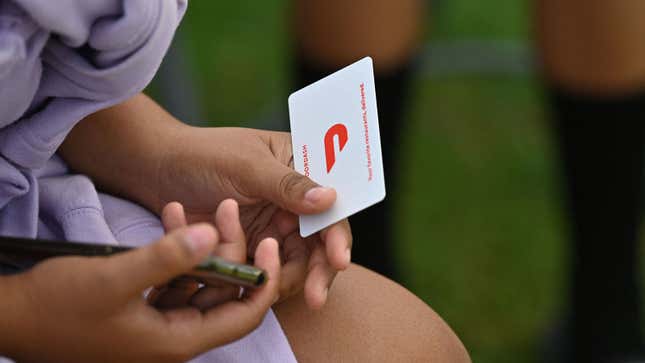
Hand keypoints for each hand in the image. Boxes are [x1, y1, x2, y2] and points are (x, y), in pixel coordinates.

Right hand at [1, 224, 279, 362]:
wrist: (13, 316)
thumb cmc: (58, 306)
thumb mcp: (114, 277)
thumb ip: (167, 258)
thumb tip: (213, 236)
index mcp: (178, 339)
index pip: (244, 314)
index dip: (264, 279)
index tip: (270, 240)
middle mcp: (175, 334)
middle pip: (223, 293)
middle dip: (231, 249)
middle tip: (225, 208)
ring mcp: (159, 322)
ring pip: (199, 281)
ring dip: (200, 246)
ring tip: (196, 207)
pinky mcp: (143, 307)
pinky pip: (173, 278)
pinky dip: (176, 251)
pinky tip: (171, 218)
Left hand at [155, 127, 351, 308]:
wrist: (154, 169)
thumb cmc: (202, 155)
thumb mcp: (246, 165)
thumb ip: (287, 184)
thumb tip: (330, 199)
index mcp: (301, 172)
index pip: (330, 209)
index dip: (338, 237)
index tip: (338, 260)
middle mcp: (293, 204)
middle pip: (319, 246)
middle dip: (319, 272)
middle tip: (316, 298)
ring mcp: (272, 229)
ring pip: (292, 266)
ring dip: (286, 282)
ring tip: (268, 292)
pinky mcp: (249, 249)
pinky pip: (262, 274)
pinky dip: (257, 284)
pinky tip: (247, 289)